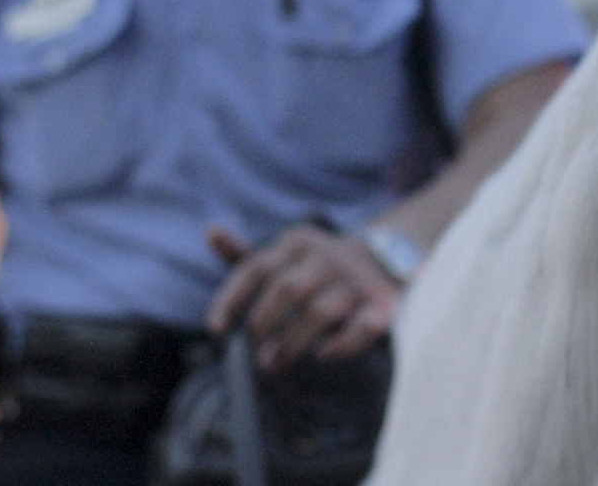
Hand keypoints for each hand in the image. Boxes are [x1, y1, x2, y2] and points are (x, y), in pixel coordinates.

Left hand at [205, 223, 398, 372]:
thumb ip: (246, 255)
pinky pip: (361, 328)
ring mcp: (357, 280)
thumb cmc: (318, 266)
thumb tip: (211, 231)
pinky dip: (340, 346)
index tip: (215, 330)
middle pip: (287, 290)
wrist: (387, 257)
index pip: (257, 267)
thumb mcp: (284, 254)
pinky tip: (321, 357)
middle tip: (250, 355)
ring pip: (319, 313)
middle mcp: (328, 256)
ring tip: (273, 365)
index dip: (232, 298)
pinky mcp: (382, 304)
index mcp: (298, 243)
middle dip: (264, 324)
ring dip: (291, 343)